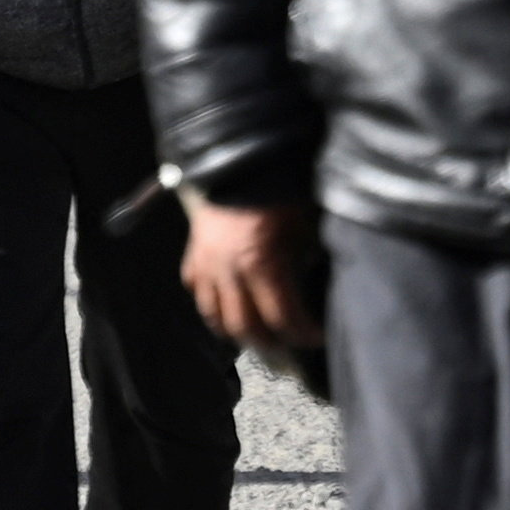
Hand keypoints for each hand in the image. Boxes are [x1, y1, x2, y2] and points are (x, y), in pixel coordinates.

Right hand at [179, 195, 326, 357]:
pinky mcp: (192, 258)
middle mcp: (229, 272)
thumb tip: (311, 282)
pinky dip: (212, 306)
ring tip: (256, 336)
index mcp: (260, 265)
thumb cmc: (276, 193)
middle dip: (271, 343)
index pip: (282, 317)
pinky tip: (226, 307)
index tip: (316, 337)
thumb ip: (305, 260)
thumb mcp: (301, 227)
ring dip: (237, 332)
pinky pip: (198, 293)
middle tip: (287, 344)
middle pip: (247, 328)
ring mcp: (206, 267)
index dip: (302, 333)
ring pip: (216, 318)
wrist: (237, 165)